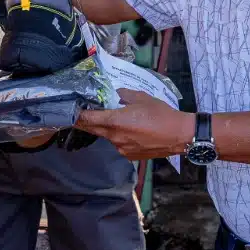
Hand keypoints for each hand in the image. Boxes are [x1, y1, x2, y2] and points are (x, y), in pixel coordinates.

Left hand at [75, 90, 192, 160]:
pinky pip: (118, 144)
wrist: (179, 135)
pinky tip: (130, 131)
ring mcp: (121, 148)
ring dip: (105, 129)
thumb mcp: (141, 97)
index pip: (88, 119)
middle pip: (93, 129)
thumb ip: (124, 94)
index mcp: (115, 121)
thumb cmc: (161, 114)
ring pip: (107, 137)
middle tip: (79, 114)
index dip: (77, 114)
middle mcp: (114, 137)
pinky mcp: (129, 155)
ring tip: (114, 120)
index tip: (69, 110)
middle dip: (85, 122)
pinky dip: (119, 137)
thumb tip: (116, 93)